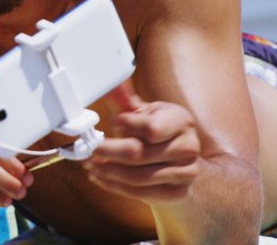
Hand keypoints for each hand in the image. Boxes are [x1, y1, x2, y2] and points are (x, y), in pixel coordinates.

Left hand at [86, 90, 200, 202]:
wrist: (184, 161)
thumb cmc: (162, 132)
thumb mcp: (150, 112)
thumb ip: (128, 101)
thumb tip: (112, 83)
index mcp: (181, 121)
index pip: (151, 127)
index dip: (128, 125)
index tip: (111, 122)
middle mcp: (188, 147)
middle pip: (139, 153)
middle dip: (108, 151)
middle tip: (89, 149)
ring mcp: (185, 172)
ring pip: (137, 176)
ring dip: (108, 171)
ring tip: (91, 165)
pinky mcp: (176, 192)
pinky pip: (141, 193)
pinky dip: (115, 186)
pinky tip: (101, 178)